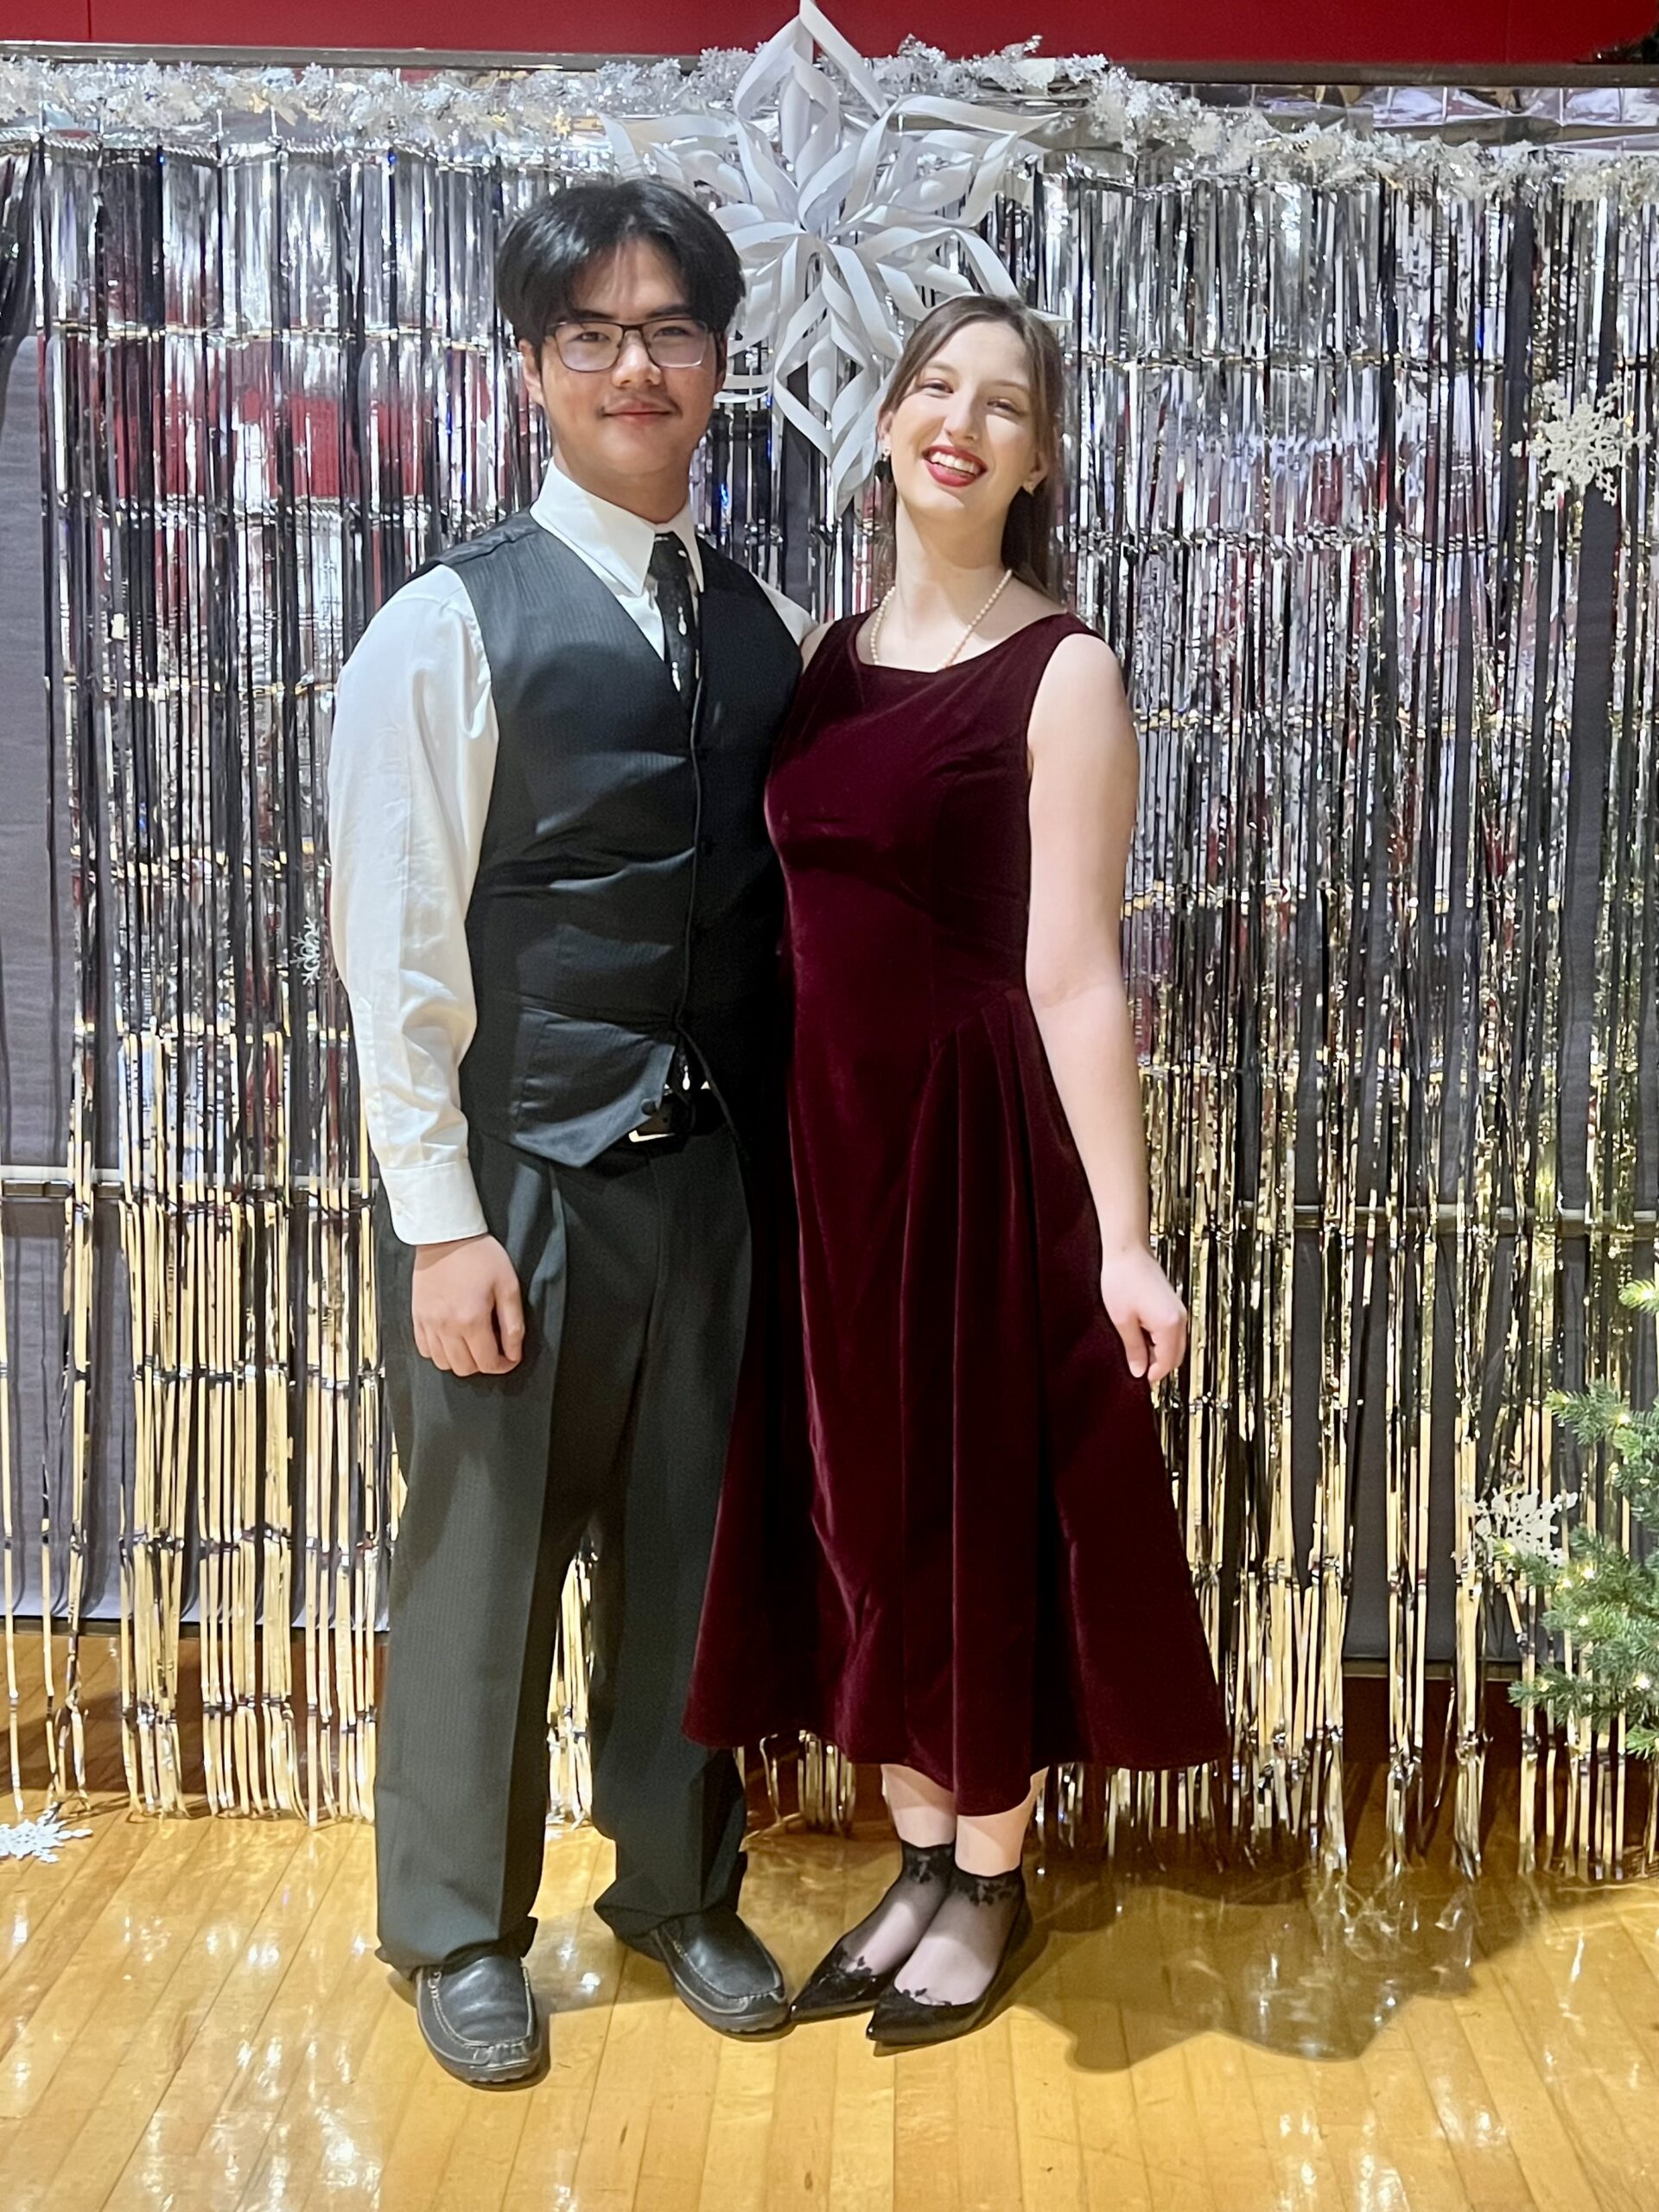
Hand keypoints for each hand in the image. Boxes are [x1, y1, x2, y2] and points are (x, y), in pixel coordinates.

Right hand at [411, 1234, 524, 1376]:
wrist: (446, 1235)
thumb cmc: (480, 1255)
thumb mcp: (508, 1286)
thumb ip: (513, 1324)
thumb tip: (514, 1352)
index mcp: (471, 1320)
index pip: (488, 1363)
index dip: (504, 1365)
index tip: (510, 1357)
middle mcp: (446, 1327)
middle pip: (465, 1369)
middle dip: (483, 1365)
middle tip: (493, 1349)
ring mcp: (428, 1323)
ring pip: (443, 1364)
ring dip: (461, 1361)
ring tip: (473, 1345)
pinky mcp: (417, 1317)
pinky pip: (425, 1350)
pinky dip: (439, 1352)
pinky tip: (451, 1339)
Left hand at [1099, 1245, 1187, 1385]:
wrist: (1127, 1250)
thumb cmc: (1122, 1279)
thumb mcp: (1122, 1320)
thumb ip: (1133, 1348)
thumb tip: (1139, 1370)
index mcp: (1169, 1325)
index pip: (1167, 1363)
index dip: (1152, 1375)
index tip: (1137, 1380)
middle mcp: (1180, 1319)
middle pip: (1176, 1356)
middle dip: (1157, 1366)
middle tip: (1136, 1369)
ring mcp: (1179, 1311)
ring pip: (1175, 1345)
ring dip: (1159, 1353)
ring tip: (1136, 1352)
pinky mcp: (1173, 1305)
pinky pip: (1173, 1333)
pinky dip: (1161, 1341)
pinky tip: (1141, 1338)